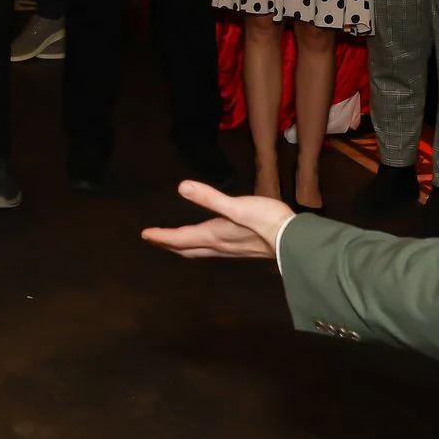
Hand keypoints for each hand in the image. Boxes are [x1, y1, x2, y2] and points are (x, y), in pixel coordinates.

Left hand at [140, 180, 295, 259]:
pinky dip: (200, 246)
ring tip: (173, 241)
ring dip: (183, 246)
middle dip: (168, 244)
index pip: (180, 238)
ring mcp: (230, 250)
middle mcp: (219, 246)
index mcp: (213, 235)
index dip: (161, 236)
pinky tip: (207, 242)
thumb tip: (182, 187)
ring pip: (199, 251)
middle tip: (153, 239)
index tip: (145, 234)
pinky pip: (212, 250)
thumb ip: (209, 197)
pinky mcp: (241, 249)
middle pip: (187, 249)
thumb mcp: (236, 205)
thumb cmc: (266, 221)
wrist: (293, 241)